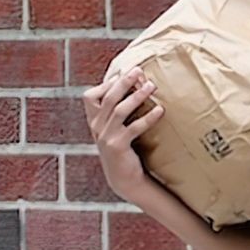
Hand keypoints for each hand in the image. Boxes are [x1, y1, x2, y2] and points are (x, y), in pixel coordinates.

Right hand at [83, 67, 163, 203]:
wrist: (123, 179)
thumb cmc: (123, 149)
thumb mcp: (113, 129)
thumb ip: (116, 111)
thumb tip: (133, 86)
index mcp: (93, 120)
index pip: (90, 96)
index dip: (106, 83)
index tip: (123, 73)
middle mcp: (96, 127)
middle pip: (108, 98)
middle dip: (124, 82)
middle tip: (138, 70)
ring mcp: (106, 137)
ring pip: (120, 110)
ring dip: (137, 96)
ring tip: (152, 86)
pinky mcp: (118, 147)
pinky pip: (134, 128)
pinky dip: (148, 118)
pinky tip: (160, 110)